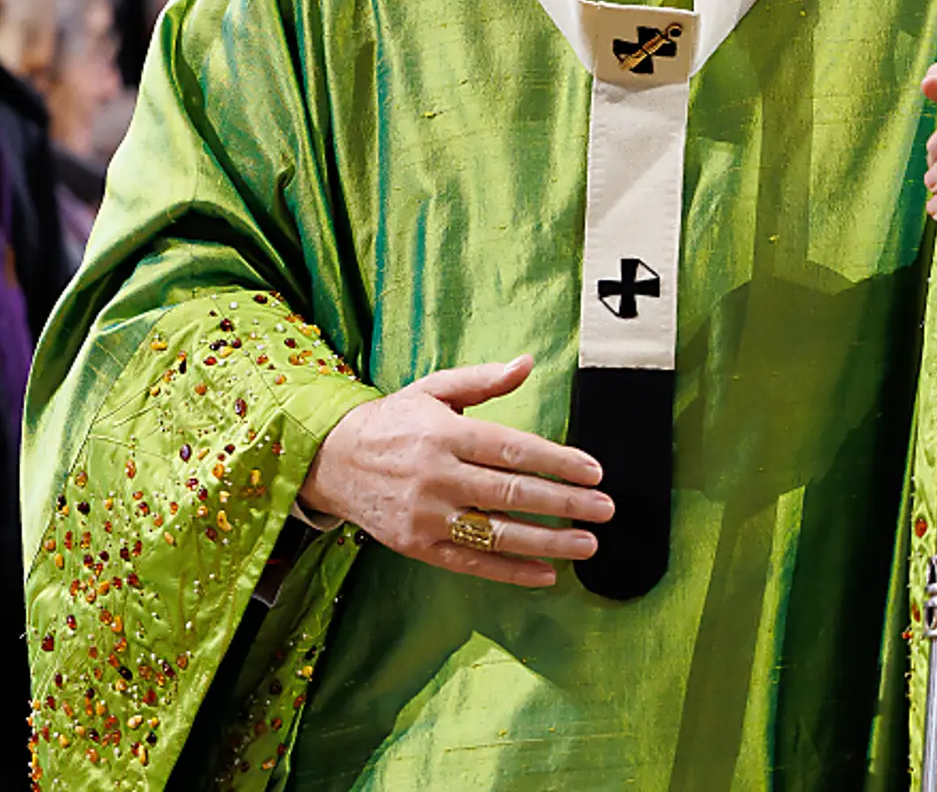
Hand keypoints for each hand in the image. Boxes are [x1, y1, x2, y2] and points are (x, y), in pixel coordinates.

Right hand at [298, 355, 612, 587]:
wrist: (331, 461)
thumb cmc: (393, 422)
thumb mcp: (433, 389)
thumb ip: (483, 380)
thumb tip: (527, 363)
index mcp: (445, 433)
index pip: (512, 449)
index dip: (557, 460)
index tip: (594, 471)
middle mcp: (437, 476)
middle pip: (511, 492)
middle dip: (564, 502)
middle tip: (605, 508)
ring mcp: (427, 516)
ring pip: (496, 533)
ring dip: (547, 541)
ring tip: (587, 544)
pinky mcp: (418, 546)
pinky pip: (471, 562)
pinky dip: (510, 571)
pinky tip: (545, 573)